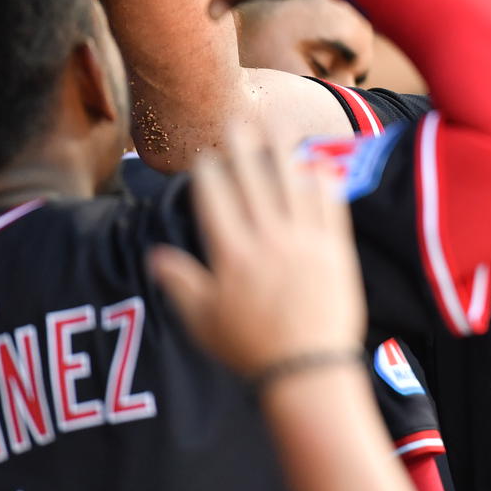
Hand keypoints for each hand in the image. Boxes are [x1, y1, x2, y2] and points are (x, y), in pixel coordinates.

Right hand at [149, 133, 364, 377]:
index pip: (217, 200)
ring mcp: (304, 241)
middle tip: (239, 121)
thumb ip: (180, 282)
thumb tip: (155, 254)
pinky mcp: (335, 248)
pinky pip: (330, 205)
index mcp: (232, 255)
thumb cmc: (250, 350)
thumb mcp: (202, 320)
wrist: (307, 369)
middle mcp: (268, 240)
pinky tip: (317, 163)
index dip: (210, 173)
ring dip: (284, 151)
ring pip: (292, 184)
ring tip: (278, 126)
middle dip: (244, 148)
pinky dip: (323, 181)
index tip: (206, 154)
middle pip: (253, 181)